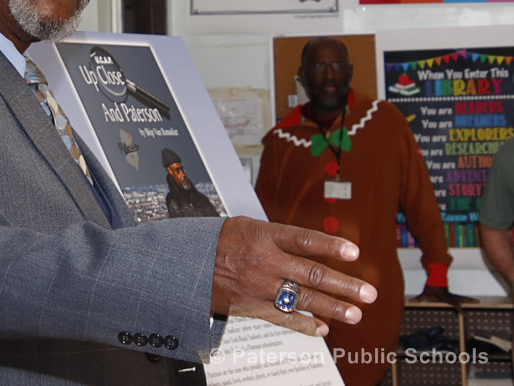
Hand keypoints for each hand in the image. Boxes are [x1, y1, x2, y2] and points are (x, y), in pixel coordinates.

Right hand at [211, 216, 376, 337]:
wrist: (186, 263)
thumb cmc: (216, 241)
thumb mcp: (246, 225)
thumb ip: (278, 235)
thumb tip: (307, 244)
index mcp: (264, 236)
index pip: (305, 240)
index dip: (331, 245)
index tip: (354, 251)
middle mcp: (265, 261)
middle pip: (312, 274)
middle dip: (344, 285)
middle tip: (367, 292)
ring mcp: (260, 285)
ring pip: (303, 298)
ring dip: (333, 307)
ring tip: (355, 313)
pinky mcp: (252, 306)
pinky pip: (284, 317)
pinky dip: (304, 324)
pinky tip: (322, 328)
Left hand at [410, 285, 477, 310]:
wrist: (432, 277)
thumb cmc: (430, 286)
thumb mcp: (424, 293)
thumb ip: (418, 298)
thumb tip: (409, 301)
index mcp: (445, 296)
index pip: (453, 303)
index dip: (459, 308)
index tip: (464, 313)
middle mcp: (450, 295)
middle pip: (461, 298)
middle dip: (469, 301)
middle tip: (478, 301)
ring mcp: (451, 294)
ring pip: (461, 297)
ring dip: (469, 299)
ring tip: (477, 301)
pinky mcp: (450, 294)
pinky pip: (459, 297)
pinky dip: (464, 299)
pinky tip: (469, 301)